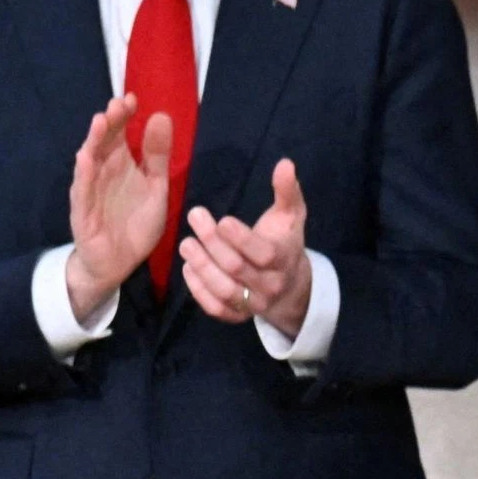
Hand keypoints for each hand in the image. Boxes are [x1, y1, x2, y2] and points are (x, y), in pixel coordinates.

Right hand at [64, 93, 178, 321]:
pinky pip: (82, 191)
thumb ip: (158, 156)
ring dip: (94, 141)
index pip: (120, 132)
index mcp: (120, 163)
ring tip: (100, 121)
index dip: (124, 115)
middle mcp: (102, 171)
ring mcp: (90, 190)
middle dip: (110, 122)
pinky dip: (84, 174)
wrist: (117, 264)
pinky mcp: (82, 212)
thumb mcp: (155, 187)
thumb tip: (161, 116)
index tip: (133, 98)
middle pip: (104, 141)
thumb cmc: (134, 224)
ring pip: (89, 161)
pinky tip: (85, 158)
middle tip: (118, 104)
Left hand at [176, 158, 312, 333]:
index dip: (241, 239)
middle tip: (194, 217)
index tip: (222, 219)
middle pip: (237, 269)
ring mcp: (253, 304)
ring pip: (224, 290)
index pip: (263, 254)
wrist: (291, 285)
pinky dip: (199, 290)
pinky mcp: (238, 315)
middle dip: (213, 243)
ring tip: (186, 244)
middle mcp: (270, 285)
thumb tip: (285, 163)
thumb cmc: (284, 241)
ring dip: (202, 266)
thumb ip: (286, 190)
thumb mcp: (291, 215)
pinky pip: (216, 308)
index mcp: (284, 260)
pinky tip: (188, 268)